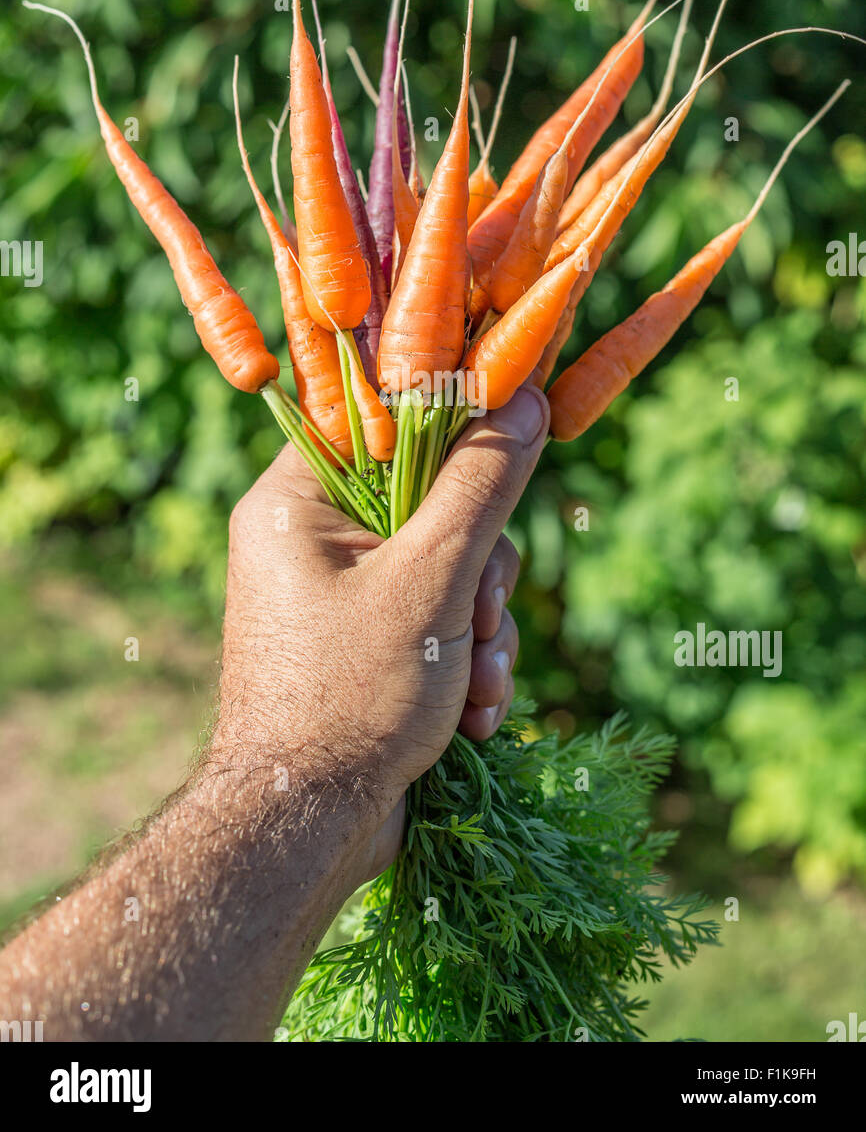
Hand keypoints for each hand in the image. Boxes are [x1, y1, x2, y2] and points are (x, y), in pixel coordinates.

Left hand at [215, 384, 548, 878]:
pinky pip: (433, 622)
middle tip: (484, 615)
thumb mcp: (432, 580)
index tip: (507, 439)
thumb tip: (525, 395)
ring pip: (445, 570)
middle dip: (480, 571)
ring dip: (481, 629)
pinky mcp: (365, 647)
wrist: (306, 830)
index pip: (381, 421)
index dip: (451, 426)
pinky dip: (463, 663)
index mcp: (294, 502)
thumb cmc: (352, 697)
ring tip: (478, 685)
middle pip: (428, 503)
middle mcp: (308, 542)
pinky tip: (472, 715)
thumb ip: (482, 484)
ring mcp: (337, 598)